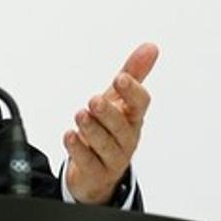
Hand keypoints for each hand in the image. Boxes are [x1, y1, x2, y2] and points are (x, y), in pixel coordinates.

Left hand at [63, 42, 158, 204]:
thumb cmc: (109, 129)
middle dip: (108, 113)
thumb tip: (151, 47)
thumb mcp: (119, 100)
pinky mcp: (95, 173)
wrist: (97, 171)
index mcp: (133, 118)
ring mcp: (112, 158)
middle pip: (121, 126)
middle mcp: (125, 138)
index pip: (140, 104)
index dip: (132, 92)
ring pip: (105, 145)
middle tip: (94, 100)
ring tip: (80, 115)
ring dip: (92, 129)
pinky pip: (88, 162)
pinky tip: (69, 136)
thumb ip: (133, 74)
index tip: (121, 78)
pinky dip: (78, 149)